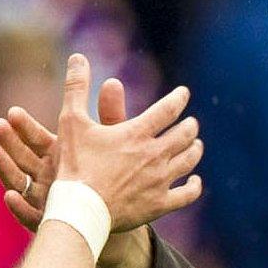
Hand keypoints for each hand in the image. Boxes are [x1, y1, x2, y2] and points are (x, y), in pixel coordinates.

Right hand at [0, 54, 201, 232]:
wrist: (78, 210)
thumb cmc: (73, 165)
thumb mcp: (71, 122)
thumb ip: (77, 88)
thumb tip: (78, 57)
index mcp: (137, 133)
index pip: (168, 109)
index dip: (179, 98)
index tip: (183, 93)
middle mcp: (155, 155)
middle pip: (184, 134)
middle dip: (189, 126)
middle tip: (190, 123)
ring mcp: (160, 181)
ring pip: (189, 161)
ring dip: (194, 149)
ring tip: (195, 145)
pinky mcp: (159, 205)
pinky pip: (187, 194)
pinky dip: (194, 186)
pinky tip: (195, 181)